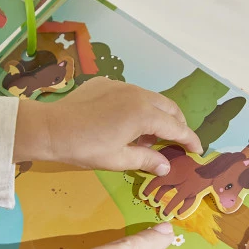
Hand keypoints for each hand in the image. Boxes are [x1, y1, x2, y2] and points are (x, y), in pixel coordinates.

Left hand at [14, 78, 201, 174]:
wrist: (51, 128)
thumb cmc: (86, 148)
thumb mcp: (118, 160)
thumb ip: (146, 161)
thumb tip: (166, 166)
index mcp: (145, 114)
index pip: (177, 127)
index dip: (190, 139)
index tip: (197, 150)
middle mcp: (138, 94)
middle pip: (168, 107)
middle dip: (177, 123)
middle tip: (176, 141)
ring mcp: (121, 85)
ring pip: (150, 97)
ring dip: (157, 114)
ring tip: (149, 135)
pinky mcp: (106, 82)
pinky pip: (131, 93)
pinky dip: (137, 106)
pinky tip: (125, 121)